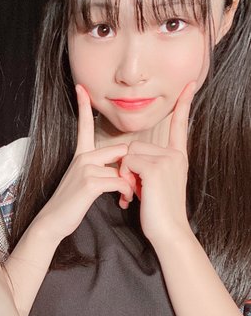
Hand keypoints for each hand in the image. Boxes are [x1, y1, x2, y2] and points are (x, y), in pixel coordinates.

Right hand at [32, 85, 132, 243]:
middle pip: (122, 151)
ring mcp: (85, 169)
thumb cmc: (70, 205)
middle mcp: (83, 158)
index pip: (84, 126)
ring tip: (128, 199)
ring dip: (131, 186)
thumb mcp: (83, 182)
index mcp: (81, 156)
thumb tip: (119, 170)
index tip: (81, 87)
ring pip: (123, 169)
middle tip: (135, 188)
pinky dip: (126, 193)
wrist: (53, 222)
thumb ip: (99, 170)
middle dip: (133, 169)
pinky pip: (120, 181)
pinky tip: (123, 202)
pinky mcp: (90, 183)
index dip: (83, 106)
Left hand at [118, 82, 196, 246]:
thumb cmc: (158, 212)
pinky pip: (128, 161)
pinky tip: (134, 193)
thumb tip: (131, 158)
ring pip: (130, 152)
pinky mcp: (156, 168)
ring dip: (125, 172)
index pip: (180, 125)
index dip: (184, 104)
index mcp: (178, 157)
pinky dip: (124, 176)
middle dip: (128, 166)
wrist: (168, 231)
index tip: (191, 84)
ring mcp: (167, 160)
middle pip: (137, 144)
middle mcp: (175, 155)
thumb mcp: (155, 184)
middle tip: (136, 189)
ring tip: (135, 192)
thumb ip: (149, 166)